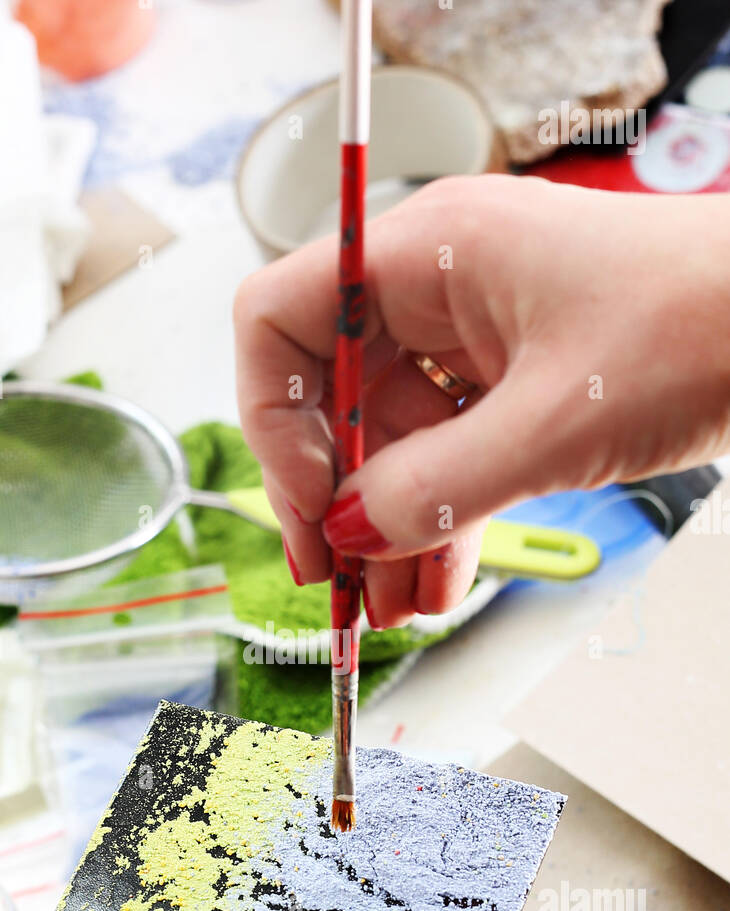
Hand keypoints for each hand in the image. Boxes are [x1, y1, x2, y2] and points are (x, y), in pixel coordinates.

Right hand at [234, 176, 729, 627]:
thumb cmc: (705, 322)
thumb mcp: (555, 424)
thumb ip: (436, 486)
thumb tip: (350, 532)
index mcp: (427, 253)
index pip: (283, 318)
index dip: (278, 416)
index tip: (312, 501)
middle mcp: (436, 285)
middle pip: (334, 393)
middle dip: (333, 495)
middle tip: (338, 580)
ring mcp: (476, 334)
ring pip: (393, 437)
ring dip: (387, 524)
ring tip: (389, 604)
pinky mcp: (514, 379)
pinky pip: (450, 452)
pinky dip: (439, 515)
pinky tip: (435, 578)